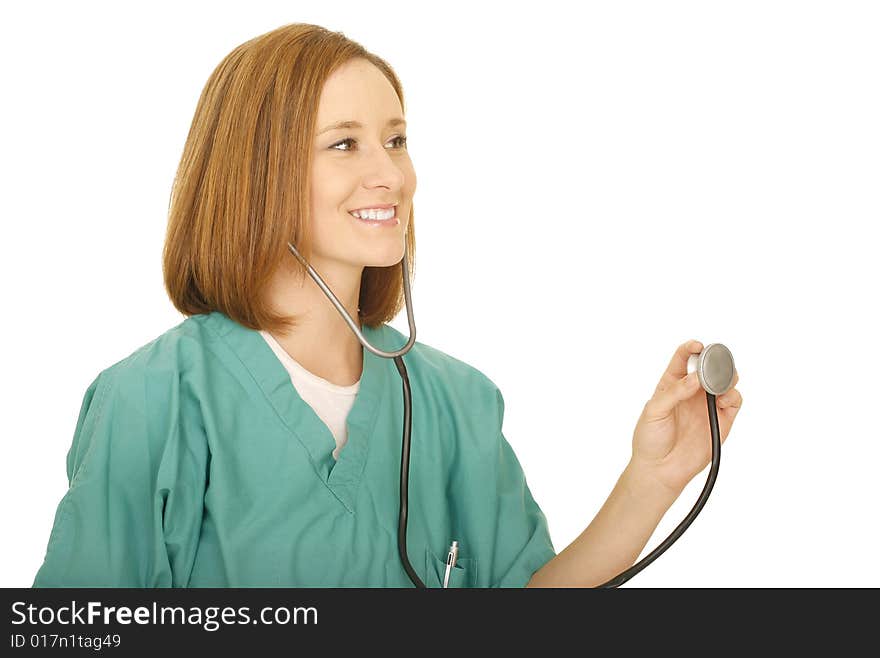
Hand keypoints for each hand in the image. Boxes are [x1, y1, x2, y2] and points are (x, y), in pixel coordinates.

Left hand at [630, 340, 742, 494]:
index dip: (691, 348)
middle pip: (709, 367)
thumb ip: (674, 392)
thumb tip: (695, 378)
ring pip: (725, 381)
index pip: (683, 358)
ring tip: (718, 386)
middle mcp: (691, 392)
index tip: (697, 345)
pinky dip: (733, 396)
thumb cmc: (650, 440)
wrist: (660, 470)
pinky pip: (735, 401)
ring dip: (727, 377)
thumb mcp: (653, 411)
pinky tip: (722, 401)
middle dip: (714, 361)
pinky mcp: (721, 420)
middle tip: (713, 366)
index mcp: (671, 384)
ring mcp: (707, 405)